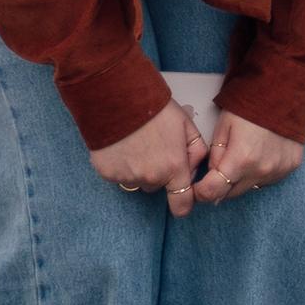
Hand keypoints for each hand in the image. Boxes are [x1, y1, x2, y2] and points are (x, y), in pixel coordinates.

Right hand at [89, 99, 210, 216]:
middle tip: (154, 147)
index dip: (183, 202)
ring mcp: (127, 177)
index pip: (181, 204)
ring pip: (137, 180)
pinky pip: (118, 175)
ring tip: (136, 143)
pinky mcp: (107, 173)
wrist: (119, 99)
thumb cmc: (155, 108)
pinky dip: (120, 164)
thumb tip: (192, 168)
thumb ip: (196, 151)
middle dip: (158, 172)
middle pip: (157, 186)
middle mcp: (150, 178)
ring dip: (139, 169)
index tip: (181, 197)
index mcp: (173, 168)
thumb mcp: (187, 125)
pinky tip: (121, 145)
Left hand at [192, 107, 303, 203]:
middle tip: (220, 168)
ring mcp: (278, 170)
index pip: (213, 192)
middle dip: (221, 185)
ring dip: (242, 179)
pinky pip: (268, 180)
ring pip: (250, 188)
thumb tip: (212, 177)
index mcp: (240, 160)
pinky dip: (260, 172)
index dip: (201, 192)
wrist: (284, 92)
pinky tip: (261, 154)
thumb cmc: (250, 106)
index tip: (198, 188)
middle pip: (231, 194)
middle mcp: (261, 170)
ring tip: (244, 156)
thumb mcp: (222, 128)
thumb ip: (214, 157)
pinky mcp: (290, 167)